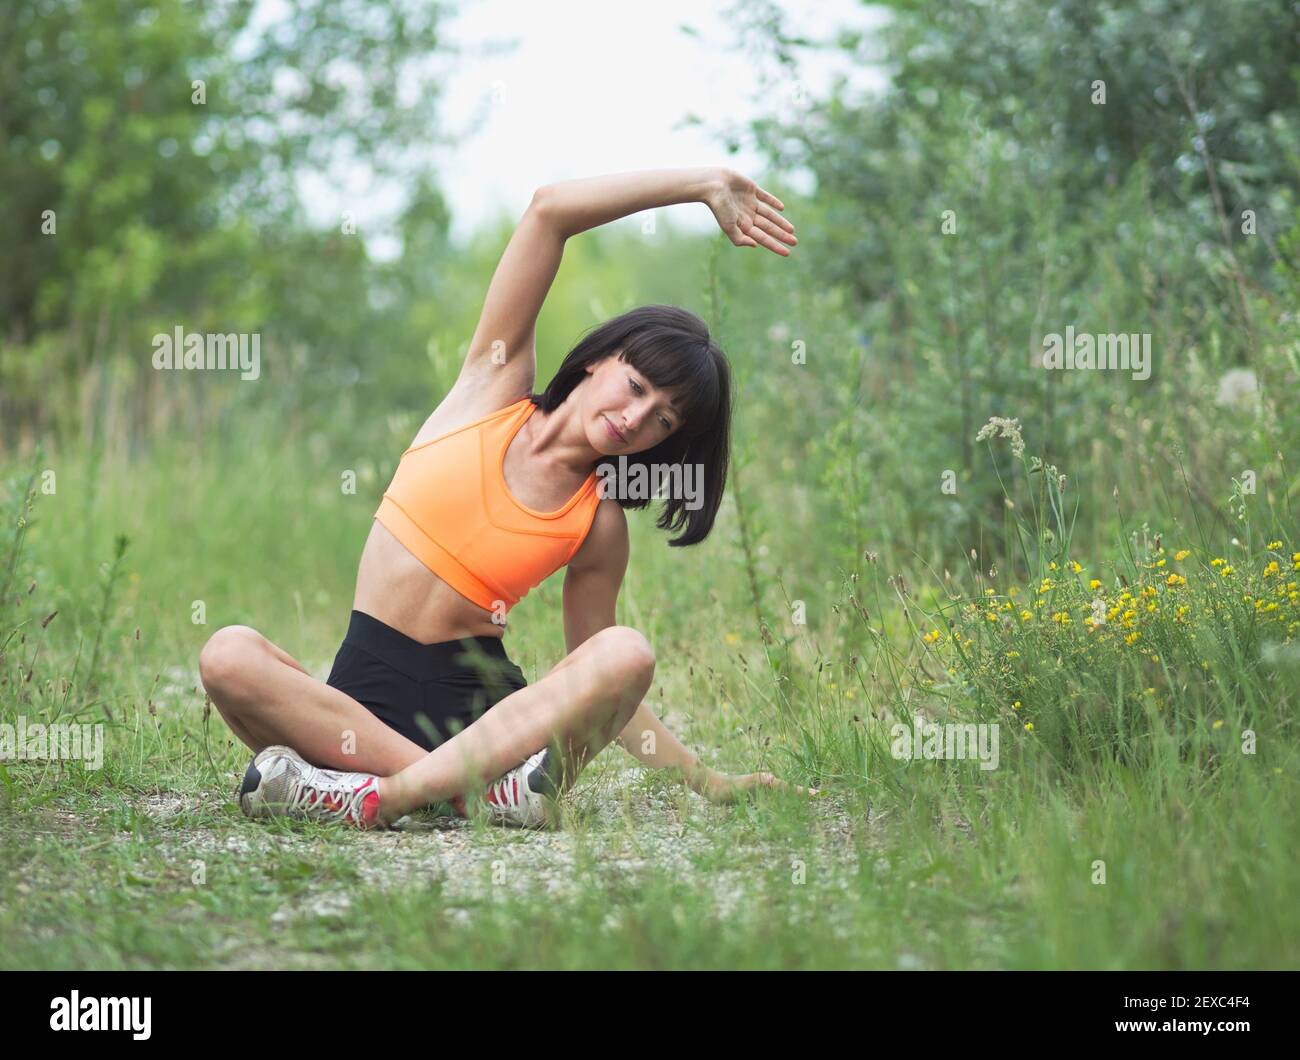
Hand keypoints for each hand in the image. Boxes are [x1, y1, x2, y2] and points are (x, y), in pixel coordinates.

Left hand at [694, 768, 819, 804]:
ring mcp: (761, 792)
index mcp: (767, 783)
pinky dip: (782, 806)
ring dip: (794, 801)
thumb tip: (772, 778)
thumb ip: (757, 781)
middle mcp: (767, 786)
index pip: (790, 788)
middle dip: (804, 796)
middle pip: (789, 792)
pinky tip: (785, 813)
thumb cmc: (727, 787)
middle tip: (821, 800)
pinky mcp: (755, 798)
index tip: (820, 795)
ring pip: (781, 798)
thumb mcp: (743, 785)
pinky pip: (772, 803)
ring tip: (808, 808)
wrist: (712, 786)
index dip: (804, 792)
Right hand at [703, 168, 797, 255]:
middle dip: (781, 236)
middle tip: (795, 242)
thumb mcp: (728, 227)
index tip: (787, 253)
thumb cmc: (719, 207)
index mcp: (743, 226)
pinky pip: (765, 197)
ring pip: (770, 215)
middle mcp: (748, 216)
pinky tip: (781, 208)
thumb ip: (740, 239)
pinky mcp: (752, 190)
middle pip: (769, 228)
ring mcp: (750, 203)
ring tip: (792, 230)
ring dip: (780, 222)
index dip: (775, 246)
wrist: (713, 185)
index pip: (763, 238)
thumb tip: (756, 245)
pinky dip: (773, 202)